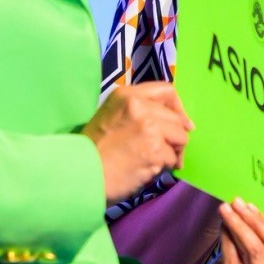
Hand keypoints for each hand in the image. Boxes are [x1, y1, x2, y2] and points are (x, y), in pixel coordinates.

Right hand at [82, 83, 191, 204]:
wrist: (81, 172)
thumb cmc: (94, 149)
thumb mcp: (111, 116)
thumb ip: (138, 111)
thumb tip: (176, 121)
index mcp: (126, 95)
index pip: (166, 91)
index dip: (178, 108)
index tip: (182, 123)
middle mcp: (140, 106)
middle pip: (177, 119)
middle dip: (176, 137)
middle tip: (166, 152)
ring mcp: (149, 128)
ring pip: (180, 139)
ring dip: (171, 153)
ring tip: (154, 162)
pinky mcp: (155, 150)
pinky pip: (172, 159)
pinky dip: (164, 167)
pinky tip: (146, 170)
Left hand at [181, 200, 263, 263]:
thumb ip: (259, 248)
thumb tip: (252, 209)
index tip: (252, 205)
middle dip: (255, 220)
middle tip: (238, 202)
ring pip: (255, 251)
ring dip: (239, 225)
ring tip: (226, 208)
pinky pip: (233, 260)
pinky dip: (227, 238)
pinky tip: (222, 226)